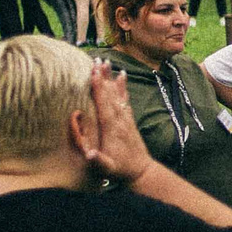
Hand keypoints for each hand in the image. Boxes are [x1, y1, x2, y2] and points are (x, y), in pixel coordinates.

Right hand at [78, 64, 156, 184]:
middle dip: (104, 78)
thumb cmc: (120, 170)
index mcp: (112, 129)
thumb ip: (98, 161)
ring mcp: (125, 119)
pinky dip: (122, 87)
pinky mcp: (129, 120)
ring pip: (117, 94)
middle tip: (98, 60)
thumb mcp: (107, 169)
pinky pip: (125, 99)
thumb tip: (89, 154)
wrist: (141, 171)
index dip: (99, 89)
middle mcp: (120, 121)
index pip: (104, 105)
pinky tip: (122, 75)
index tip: (94, 74)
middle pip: (110, 95)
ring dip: (112, 78)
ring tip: (107, 62)